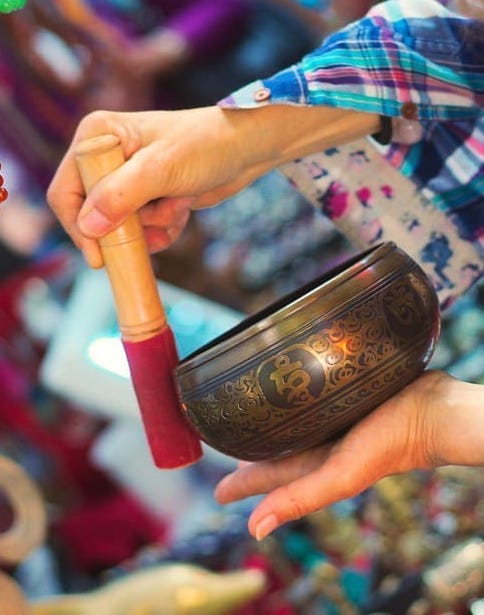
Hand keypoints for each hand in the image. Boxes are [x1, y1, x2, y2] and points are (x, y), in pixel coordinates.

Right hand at [47, 107, 271, 267]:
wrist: (245, 150)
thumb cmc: (205, 146)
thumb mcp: (161, 168)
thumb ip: (121, 195)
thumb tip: (87, 226)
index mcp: (97, 137)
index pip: (66, 192)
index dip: (78, 227)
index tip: (99, 258)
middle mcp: (107, 157)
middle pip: (93, 215)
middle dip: (129, 226)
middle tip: (160, 215)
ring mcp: (127, 179)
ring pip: (122, 227)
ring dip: (153, 226)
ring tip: (178, 203)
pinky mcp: (147, 197)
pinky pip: (144, 230)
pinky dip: (164, 229)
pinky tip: (182, 211)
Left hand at [214, 370, 483, 539]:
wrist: (432, 408)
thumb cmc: (391, 444)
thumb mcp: (341, 475)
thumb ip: (298, 497)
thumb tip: (254, 529)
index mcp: (316, 464)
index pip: (268, 476)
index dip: (242, 484)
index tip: (218, 491)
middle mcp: (320, 443)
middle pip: (276, 451)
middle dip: (251, 453)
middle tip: (225, 447)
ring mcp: (332, 419)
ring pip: (290, 424)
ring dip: (270, 426)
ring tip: (247, 420)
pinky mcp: (343, 396)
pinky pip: (311, 401)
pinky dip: (295, 401)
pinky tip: (290, 391)